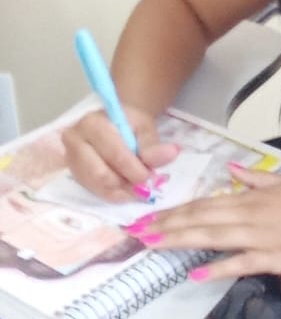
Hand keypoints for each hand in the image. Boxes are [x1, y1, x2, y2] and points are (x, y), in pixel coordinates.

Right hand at [62, 107, 179, 201]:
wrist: (113, 124)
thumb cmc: (128, 124)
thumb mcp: (144, 127)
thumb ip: (153, 144)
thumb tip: (171, 154)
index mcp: (92, 124)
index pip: (113, 153)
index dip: (134, 169)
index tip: (151, 177)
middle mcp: (75, 141)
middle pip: (100, 173)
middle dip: (127, 183)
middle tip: (146, 185)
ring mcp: (72, 159)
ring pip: (97, 185)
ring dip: (122, 191)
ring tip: (138, 186)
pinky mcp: (75, 174)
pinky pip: (96, 192)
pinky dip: (116, 195)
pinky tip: (128, 189)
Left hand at [128, 167, 280, 280]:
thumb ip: (254, 179)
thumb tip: (229, 172)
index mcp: (250, 198)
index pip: (204, 204)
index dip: (174, 211)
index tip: (148, 217)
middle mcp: (248, 215)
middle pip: (200, 219)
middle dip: (165, 225)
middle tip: (135, 233)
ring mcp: (259, 238)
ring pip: (212, 237)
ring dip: (179, 240)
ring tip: (151, 244)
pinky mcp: (271, 259)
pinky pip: (239, 263)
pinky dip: (216, 267)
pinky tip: (193, 272)